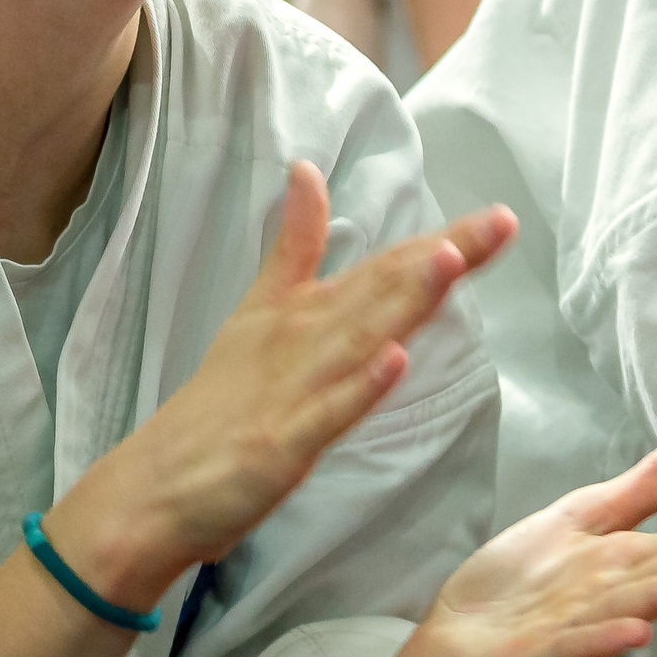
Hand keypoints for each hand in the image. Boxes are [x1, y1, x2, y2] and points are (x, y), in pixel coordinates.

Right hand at [52, 162, 515, 606]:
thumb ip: (293, 245)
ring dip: (405, 298)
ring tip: (450, 261)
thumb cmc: (218, 404)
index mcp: (302, 309)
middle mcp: (302, 338)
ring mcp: (294, 389)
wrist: (156, 484)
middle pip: (381, 289)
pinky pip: (328, 414)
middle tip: (499, 222)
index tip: (498, 216)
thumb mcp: (258, 309)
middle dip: (443, 256)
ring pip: (359, 336)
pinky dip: (360, 386)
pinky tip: (394, 361)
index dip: (442, 240)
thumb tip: (307, 172)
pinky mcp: (282, 442)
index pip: (381, 266)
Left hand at [375, 430, 656, 656]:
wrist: (451, 639)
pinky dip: (598, 641)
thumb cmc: (524, 582)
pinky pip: (567, 651)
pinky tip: (630, 633)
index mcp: (618, 563)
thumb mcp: (586, 516)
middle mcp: (603, 600)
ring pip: (622, 609)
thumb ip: (651, 484)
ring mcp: (570, 633)